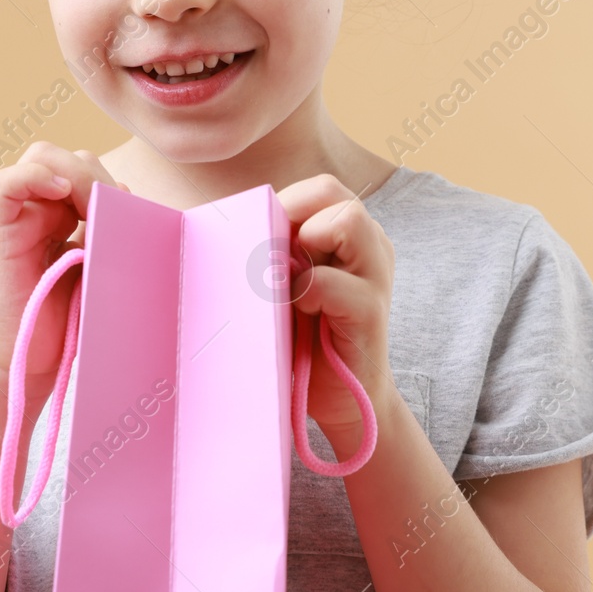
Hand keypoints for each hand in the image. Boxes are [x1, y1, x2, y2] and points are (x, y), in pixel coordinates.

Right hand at [0, 142, 123, 380]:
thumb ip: (110, 230)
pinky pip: (5, 185)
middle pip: (71, 158)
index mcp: (68, 217)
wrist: (36, 362)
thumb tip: (127, 193)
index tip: (128, 215)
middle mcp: (43, 210)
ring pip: (42, 158)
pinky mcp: (0, 233)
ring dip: (75, 175)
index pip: (90, 169)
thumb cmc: (72, 322)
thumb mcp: (102, 267)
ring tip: (88, 212)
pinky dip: (33, 176)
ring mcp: (21, 218)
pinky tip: (60, 192)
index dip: (111, 181)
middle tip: (109, 214)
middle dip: (97, 177)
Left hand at [277, 174, 396, 439]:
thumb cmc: (304, 338)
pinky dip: (305, 288)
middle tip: (276, 256)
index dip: (286, 204)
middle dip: (292, 215)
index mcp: (350, 236)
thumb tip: (218, 223)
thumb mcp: (284, 285)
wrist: (341, 402)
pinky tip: (298, 310)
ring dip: (304, 242)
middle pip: (331, 191)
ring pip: (348, 219)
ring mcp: (375, 276)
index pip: (319, 189)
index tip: (262, 239)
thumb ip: (272, 252)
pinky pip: (330, 280)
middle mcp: (369, 247)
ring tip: (290, 281)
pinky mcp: (369, 312)